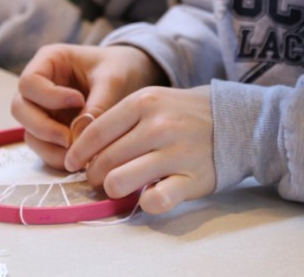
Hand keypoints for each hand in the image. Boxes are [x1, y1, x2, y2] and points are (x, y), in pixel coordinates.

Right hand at [11, 44, 166, 169]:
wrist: (132, 76)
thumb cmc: (120, 68)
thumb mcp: (113, 79)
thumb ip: (97, 104)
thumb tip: (80, 139)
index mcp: (48, 61)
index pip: (29, 82)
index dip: (48, 96)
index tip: (78, 101)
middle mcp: (39, 86)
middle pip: (20, 109)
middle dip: (42, 128)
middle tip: (69, 139)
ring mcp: (44, 109)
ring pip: (30, 132)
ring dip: (49, 147)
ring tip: (79, 155)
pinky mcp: (53, 130)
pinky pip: (45, 147)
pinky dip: (58, 157)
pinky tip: (80, 160)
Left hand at [67, 85, 215, 214]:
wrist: (233, 121)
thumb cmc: (181, 112)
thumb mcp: (150, 101)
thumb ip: (119, 120)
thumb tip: (83, 149)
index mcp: (143, 103)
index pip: (96, 132)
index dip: (77, 152)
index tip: (71, 163)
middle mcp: (158, 126)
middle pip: (105, 160)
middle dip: (93, 174)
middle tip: (97, 178)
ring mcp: (176, 153)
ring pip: (120, 182)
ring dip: (112, 189)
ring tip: (118, 187)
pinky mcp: (192, 179)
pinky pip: (155, 201)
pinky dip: (145, 203)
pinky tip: (146, 196)